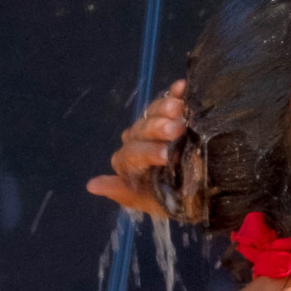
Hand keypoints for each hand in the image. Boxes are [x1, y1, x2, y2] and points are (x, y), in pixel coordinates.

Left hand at [85, 80, 185, 217]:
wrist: (198, 195)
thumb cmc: (171, 201)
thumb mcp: (150, 203)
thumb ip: (123, 193)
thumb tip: (92, 186)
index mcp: (128, 162)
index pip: (132, 153)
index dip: (148, 152)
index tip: (167, 155)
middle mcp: (137, 140)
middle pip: (142, 129)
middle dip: (158, 128)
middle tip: (177, 129)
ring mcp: (153, 125)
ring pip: (153, 112)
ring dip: (165, 107)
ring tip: (180, 107)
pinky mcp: (170, 114)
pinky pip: (169, 99)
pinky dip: (175, 92)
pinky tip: (182, 87)